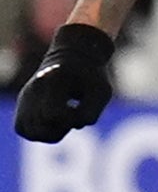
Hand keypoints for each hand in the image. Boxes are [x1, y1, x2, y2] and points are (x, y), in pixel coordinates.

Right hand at [11, 21, 116, 142]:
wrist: (73, 58)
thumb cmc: (91, 76)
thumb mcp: (102, 91)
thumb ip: (91, 112)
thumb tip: (75, 126)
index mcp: (50, 82)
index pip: (52, 115)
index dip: (70, 119)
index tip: (78, 107)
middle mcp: (32, 91)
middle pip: (40, 129)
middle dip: (61, 128)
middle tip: (72, 111)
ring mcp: (24, 99)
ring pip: (32, 133)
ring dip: (52, 132)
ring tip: (64, 117)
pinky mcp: (22, 106)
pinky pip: (26, 131)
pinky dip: (42, 132)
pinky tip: (54, 121)